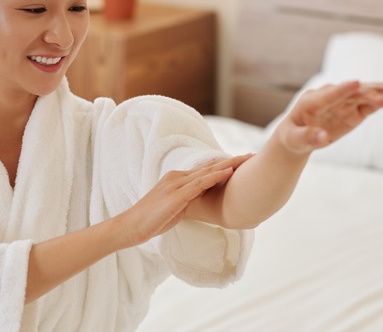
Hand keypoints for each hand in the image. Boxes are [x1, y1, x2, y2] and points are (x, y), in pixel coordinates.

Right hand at [118, 154, 251, 246]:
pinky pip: (200, 183)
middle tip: (251, 155)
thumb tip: (198, 203)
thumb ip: (186, 200)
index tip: (241, 162)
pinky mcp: (176, 195)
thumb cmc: (151, 220)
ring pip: (207, 171)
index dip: (224, 165)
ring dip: (229, 164)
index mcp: (177, 179)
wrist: (131, 226)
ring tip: (246, 159)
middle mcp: (177, 177)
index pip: (205, 169)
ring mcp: (176, 184)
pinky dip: (215, 176)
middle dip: (231, 160)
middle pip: (209, 166)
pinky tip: (229, 172)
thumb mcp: (173, 208)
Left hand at [275, 81, 382, 153]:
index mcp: (311, 101)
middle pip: (350, 92)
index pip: (329, 94)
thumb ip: (309, 137)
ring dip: (379, 92)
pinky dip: (381, 100)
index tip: (356, 83)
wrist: (299, 135)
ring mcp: (342, 102)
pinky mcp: (352, 109)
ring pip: (362, 95)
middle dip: (368, 91)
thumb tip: (323, 137)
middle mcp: (329, 97)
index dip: (342, 89)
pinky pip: (368, 104)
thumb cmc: (294, 137)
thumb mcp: (296, 140)